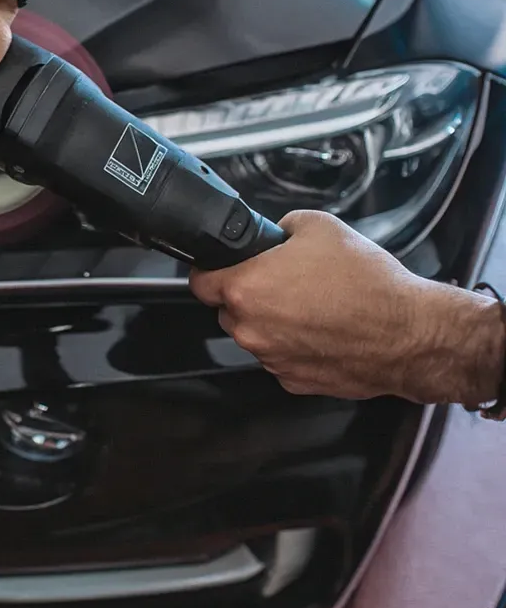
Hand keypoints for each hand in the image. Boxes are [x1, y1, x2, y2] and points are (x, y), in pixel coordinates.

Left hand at [189, 210, 503, 406]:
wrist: (410, 333)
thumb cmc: (369, 283)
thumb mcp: (319, 227)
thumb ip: (281, 227)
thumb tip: (272, 234)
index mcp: (246, 288)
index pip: (199, 282)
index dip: (211, 270)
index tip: (222, 267)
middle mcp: (250, 328)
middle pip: (228, 309)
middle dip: (249, 295)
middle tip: (285, 282)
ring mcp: (270, 358)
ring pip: (255, 334)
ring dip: (273, 321)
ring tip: (313, 305)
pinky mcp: (292, 380)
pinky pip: (280, 356)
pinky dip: (294, 345)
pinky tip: (322, 330)